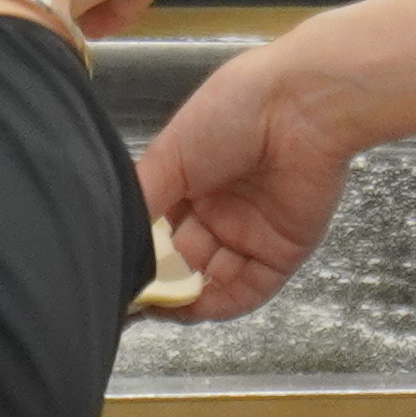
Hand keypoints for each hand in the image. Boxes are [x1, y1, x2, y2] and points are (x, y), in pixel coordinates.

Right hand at [136, 38, 366, 318]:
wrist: (300, 105)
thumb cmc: (233, 111)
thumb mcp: (170, 153)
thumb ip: (142, 200)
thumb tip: (115, 238)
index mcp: (191, 179)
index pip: (159, 229)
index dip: (140, 252)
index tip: (116, 271)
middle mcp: (221, 208)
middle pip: (184, 258)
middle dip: (160, 279)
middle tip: (131, 297)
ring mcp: (252, 231)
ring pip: (213, 280)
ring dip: (185, 299)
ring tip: (154, 308)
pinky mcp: (283, 251)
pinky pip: (249, 290)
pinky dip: (219, 305)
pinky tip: (189, 311)